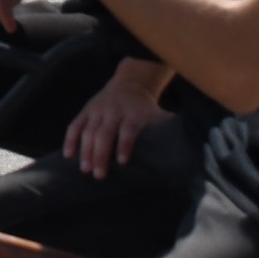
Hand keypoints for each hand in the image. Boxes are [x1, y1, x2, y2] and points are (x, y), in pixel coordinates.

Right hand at [62, 61, 170, 179]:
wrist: (129, 82)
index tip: (123, 161)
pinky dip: (70, 140)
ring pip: (88, 131)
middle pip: (105, 133)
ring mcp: (98, 111)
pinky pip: (75, 125)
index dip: (125, 145)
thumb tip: (191, 151)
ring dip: (85, 151)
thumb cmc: (145, 108)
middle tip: (99, 175)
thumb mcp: (159, 116)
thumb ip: (169, 131)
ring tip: (84, 169)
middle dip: (101, 154)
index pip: (128, 130)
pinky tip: (68, 155)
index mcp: (133, 114)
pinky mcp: (86, 111)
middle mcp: (114, 111)